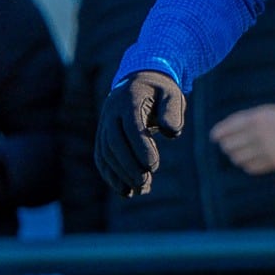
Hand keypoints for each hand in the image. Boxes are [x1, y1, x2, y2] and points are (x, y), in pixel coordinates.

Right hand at [95, 70, 185, 197]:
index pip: (132, 127)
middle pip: (114, 143)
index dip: (140, 147)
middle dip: (128, 165)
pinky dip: (111, 176)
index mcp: (130, 100)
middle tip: (144, 183)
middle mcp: (112, 113)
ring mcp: (104, 125)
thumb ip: (173, 111)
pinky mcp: (102, 136)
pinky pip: (102, 157)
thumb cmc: (160, 92)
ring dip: (120, 174)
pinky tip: (125, 191)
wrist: (138, 82)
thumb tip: (170, 132)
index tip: (153, 166)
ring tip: (139, 190)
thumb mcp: (172, 94)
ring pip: (106, 153)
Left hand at [209, 103, 274, 174]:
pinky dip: (246, 165)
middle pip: (230, 146)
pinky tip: (249, 160)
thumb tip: (219, 132)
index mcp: (255, 119)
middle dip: (227, 145)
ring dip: (236, 156)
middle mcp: (258, 135)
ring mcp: (266, 150)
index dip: (218, 133)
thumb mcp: (263, 111)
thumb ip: (243, 119)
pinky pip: (250, 168)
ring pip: (238, 159)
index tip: (214, 137)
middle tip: (229, 145)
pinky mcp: (272, 162)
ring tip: (239, 153)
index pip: (228, 129)